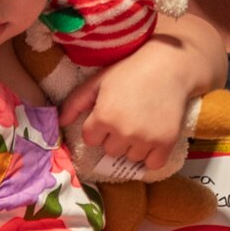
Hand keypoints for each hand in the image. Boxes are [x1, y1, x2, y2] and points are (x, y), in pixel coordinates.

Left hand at [60, 39, 208, 171]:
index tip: (110, 113)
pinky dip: (152, 156)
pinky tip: (152, 140)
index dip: (99, 126)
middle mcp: (123, 131)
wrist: (169, 66)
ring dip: (133, 146)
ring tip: (141, 124)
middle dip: (116, 137)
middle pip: (111, 150)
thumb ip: (75, 102)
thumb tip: (60, 122)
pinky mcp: (166, 142)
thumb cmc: (130, 71)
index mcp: (103, 117)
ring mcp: (146, 139)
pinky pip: (152, 164)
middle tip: (127, 116)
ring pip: (131, 158)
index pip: (91, 139)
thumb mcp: (98, 82)